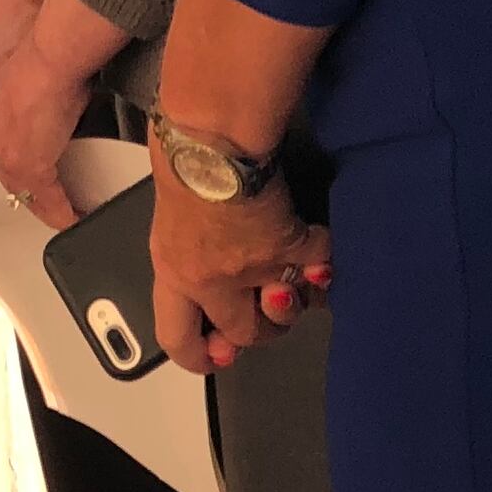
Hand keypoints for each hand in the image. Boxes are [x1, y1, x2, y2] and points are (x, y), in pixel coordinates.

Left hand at [0, 39, 92, 227]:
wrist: (44, 57)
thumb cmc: (40, 58)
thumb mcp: (25, 84)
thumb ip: (25, 103)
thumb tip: (45, 110)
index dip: (17, 162)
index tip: (32, 171)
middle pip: (7, 172)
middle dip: (29, 186)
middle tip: (51, 199)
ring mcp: (2, 152)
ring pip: (22, 188)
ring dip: (45, 200)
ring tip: (63, 210)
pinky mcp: (26, 165)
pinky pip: (43, 198)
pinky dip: (59, 210)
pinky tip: (71, 217)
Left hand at [148, 169, 328, 373]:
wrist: (209, 135)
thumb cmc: (179, 156)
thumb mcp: (166, 213)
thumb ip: (183, 247)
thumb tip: (199, 256)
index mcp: (173, 270)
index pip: (176, 337)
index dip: (200, 355)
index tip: (218, 354)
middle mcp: (211, 279)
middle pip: (243, 334)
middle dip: (259, 326)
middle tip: (266, 301)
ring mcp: (254, 268)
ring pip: (284, 312)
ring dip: (294, 298)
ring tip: (292, 276)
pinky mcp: (291, 248)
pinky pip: (320, 267)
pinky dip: (324, 257)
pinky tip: (318, 242)